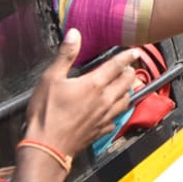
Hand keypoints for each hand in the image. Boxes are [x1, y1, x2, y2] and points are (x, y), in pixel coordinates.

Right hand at [22, 30, 136, 160]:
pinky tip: (115, 109)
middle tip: (130, 67)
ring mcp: (105, 117)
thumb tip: (74, 34)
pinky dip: (119, 110)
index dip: (127, 56)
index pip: (116, 66)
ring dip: (128, 91)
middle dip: (130, 72)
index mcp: (94, 84)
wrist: (48, 147)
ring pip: (125, 101)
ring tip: (127, 85)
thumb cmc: (47, 113)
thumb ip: (65, 55)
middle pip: (126, 83)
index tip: (135, 51)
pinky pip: (117, 117)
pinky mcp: (101, 130)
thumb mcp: (51, 78)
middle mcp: (104, 100)